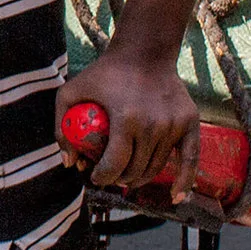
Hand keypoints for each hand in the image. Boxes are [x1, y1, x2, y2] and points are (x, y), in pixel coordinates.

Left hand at [55, 54, 199, 196]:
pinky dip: (184, 181)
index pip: (114, 165)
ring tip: (128, 176)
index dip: (102, 177)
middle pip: (135, 170)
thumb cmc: (105, 72)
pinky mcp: (189, 122)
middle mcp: (153, 125)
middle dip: (119, 179)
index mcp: (126, 119)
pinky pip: (189, 159)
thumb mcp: (72, 90)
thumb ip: (60, 126)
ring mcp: (173, 124)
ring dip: (140, 178)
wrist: (144, 52)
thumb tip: (70, 163)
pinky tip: (176, 198)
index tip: (95, 177)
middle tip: (111, 175)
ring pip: (155, 167)